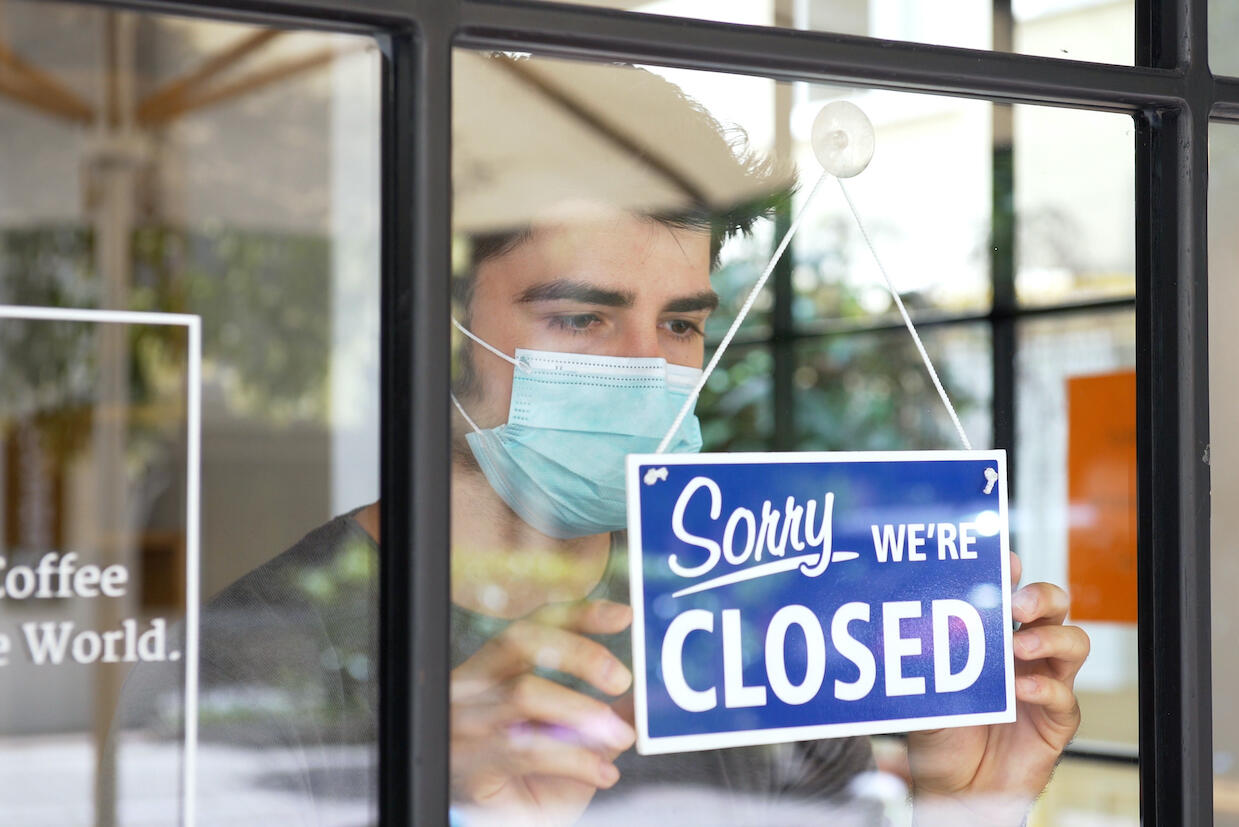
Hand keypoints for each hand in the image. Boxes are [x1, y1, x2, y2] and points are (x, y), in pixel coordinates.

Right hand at [450, 599, 636, 826]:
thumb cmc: (530, 780)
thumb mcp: (574, 741)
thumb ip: (605, 715)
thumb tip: (648, 698)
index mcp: (497, 669)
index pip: (535, 624)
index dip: (580, 614)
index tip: (626, 616)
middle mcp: (474, 685)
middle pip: (521, 639)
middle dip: (579, 652)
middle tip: (623, 679)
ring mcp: (467, 721)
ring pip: (525, 693)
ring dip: (583, 711)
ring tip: (620, 734)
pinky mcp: (472, 764)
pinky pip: (529, 750)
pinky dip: (577, 759)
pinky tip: (604, 773)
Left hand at [906, 552, 1089, 824]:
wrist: (954, 789)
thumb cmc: (940, 734)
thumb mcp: (921, 692)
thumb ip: (920, 662)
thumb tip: (902, 629)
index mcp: (994, 635)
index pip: (1011, 590)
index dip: (1012, 571)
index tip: (1003, 560)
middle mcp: (1025, 652)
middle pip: (1054, 606)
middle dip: (1040, 596)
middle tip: (1018, 604)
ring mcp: (1045, 682)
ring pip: (1073, 642)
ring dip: (1050, 638)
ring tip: (1020, 647)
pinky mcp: (1056, 720)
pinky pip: (1065, 697)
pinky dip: (1046, 688)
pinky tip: (1022, 690)